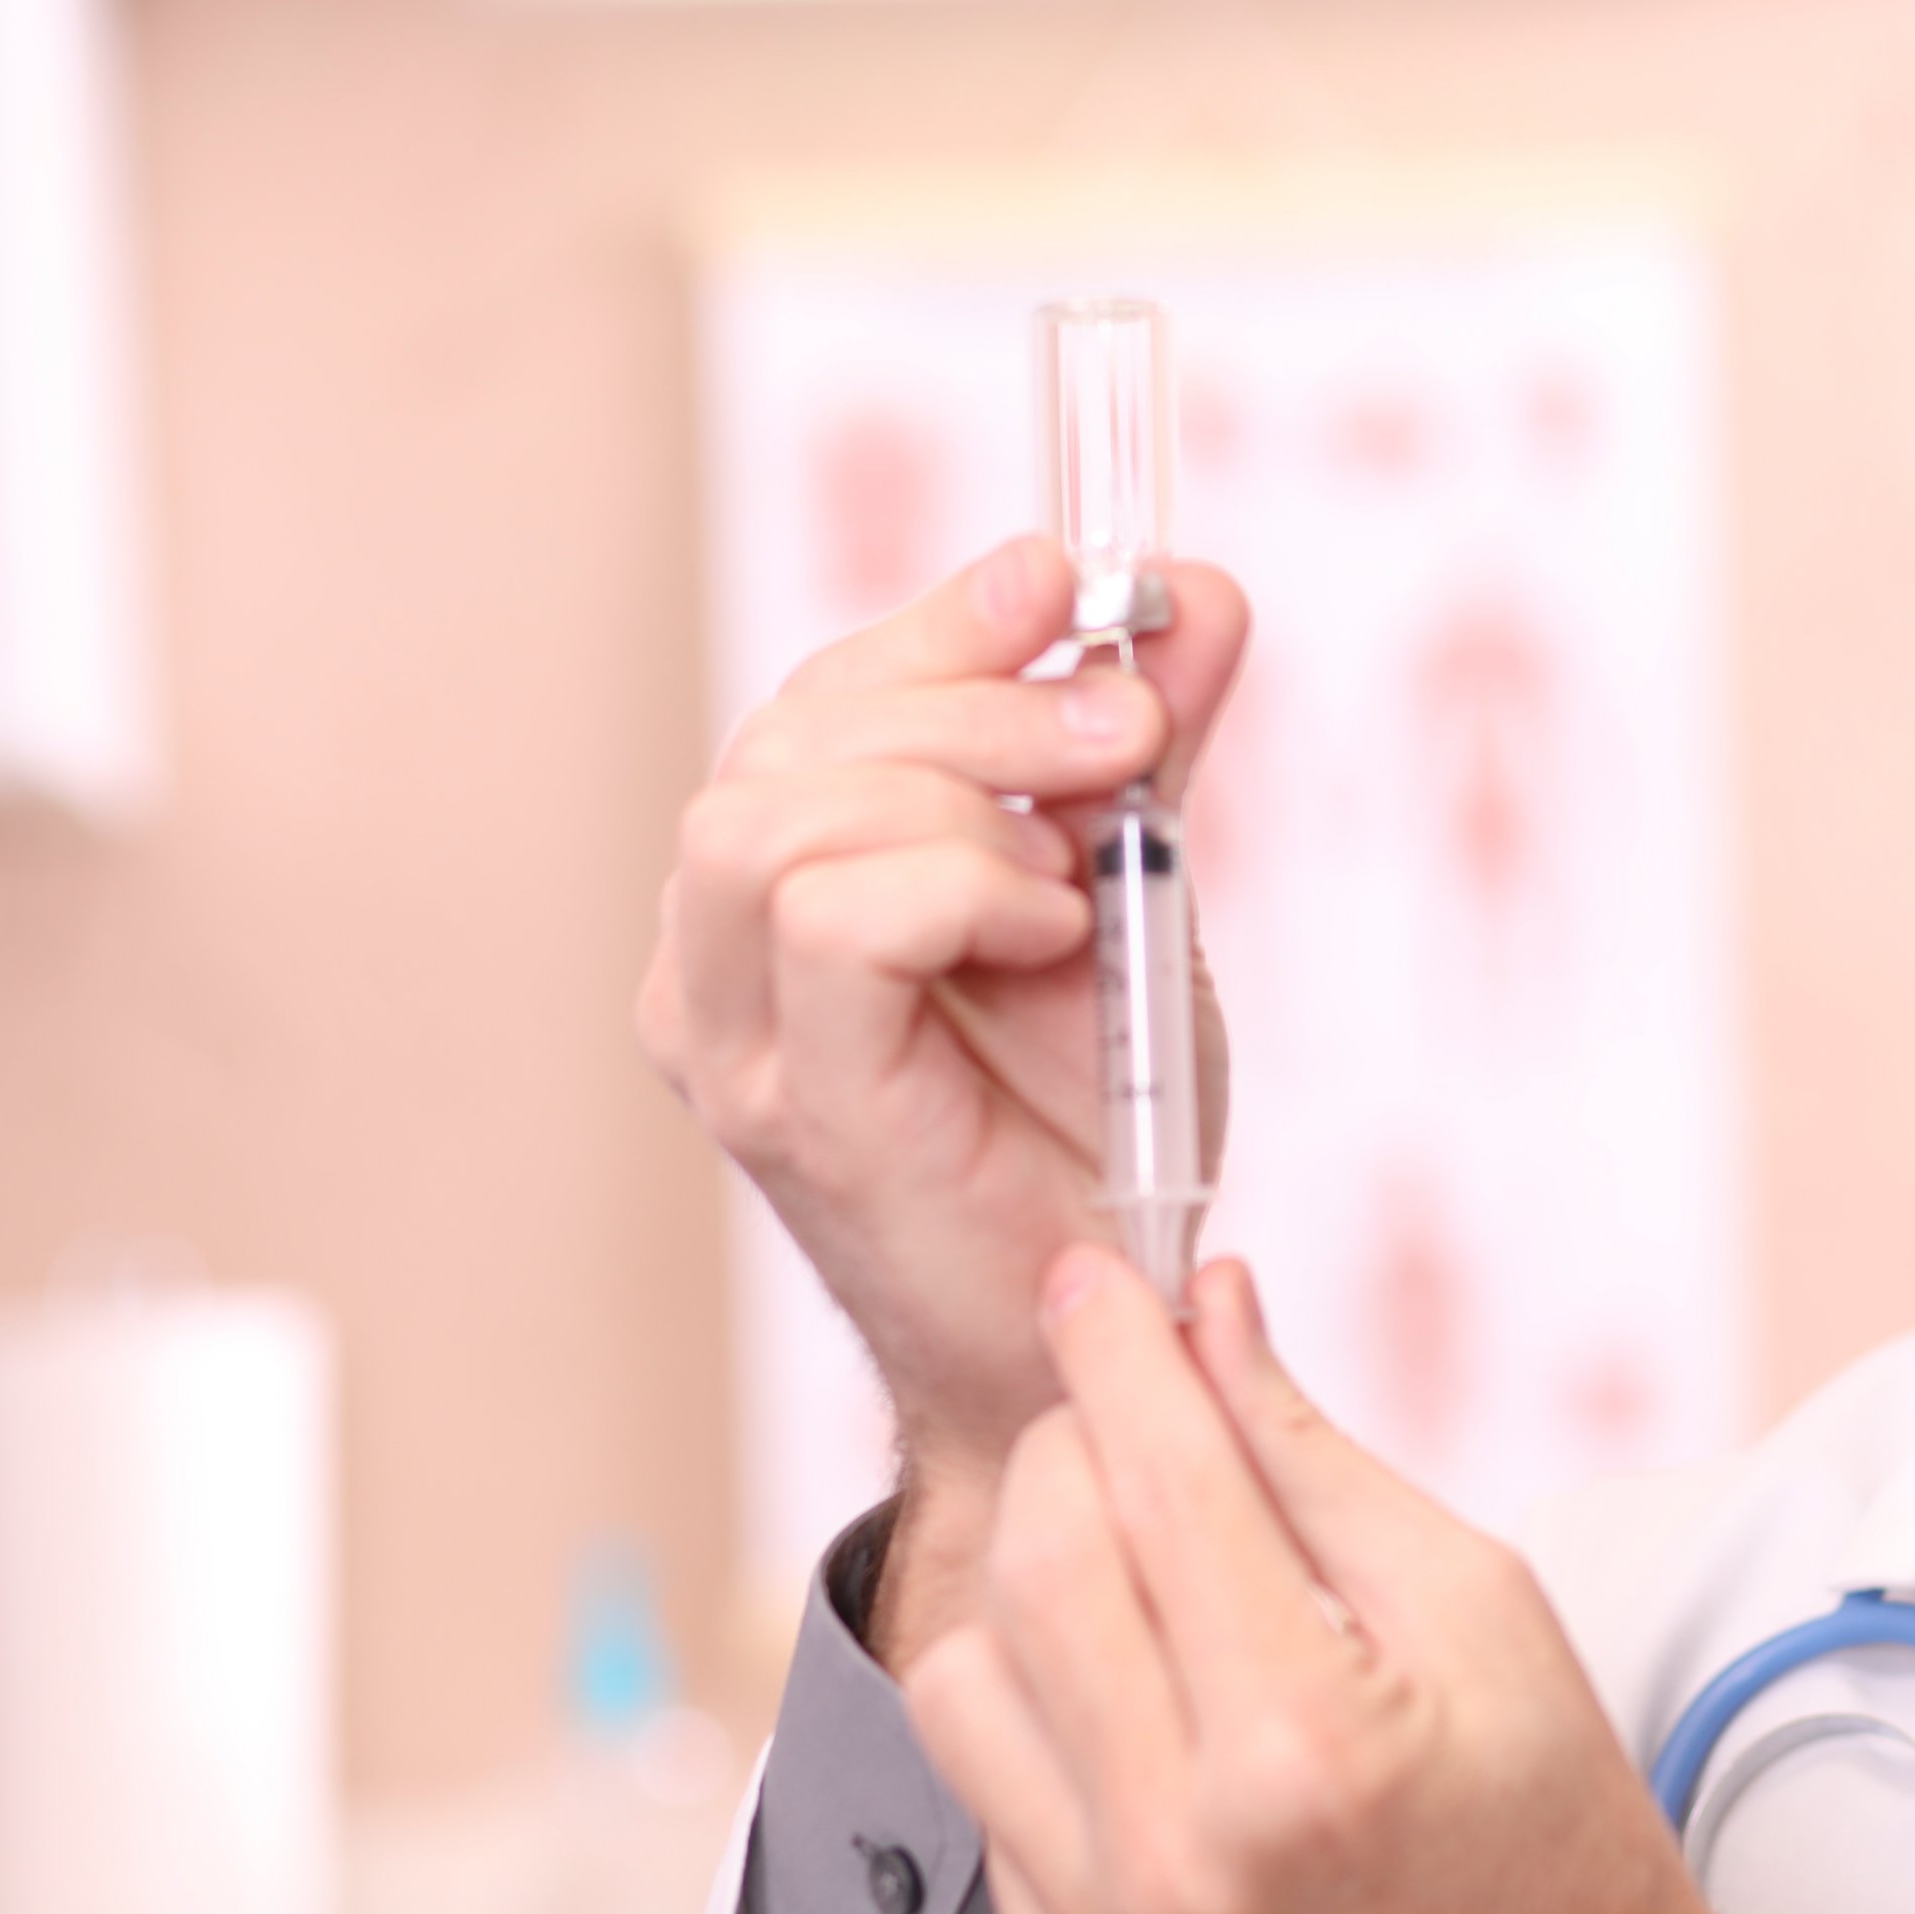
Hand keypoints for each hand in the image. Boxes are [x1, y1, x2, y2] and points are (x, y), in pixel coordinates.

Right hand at [635, 537, 1249, 1658]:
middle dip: (973, 694)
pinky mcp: (800, 1109)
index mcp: (776, 895)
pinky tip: (1049, 928)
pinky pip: (831, 921)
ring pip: (773, 817)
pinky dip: (957, 884)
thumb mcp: (1137, 904)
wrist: (1104, 1332)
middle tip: (1129, 730)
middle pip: (785, 740)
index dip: (937, 623)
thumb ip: (1146, 757)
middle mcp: (717, 964)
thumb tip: (1197, 598)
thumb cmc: (1096, 1136)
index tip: (1069, 581)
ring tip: (1079, 861)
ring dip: (958, 791)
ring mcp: (739, 1044)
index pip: (813, 703)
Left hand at [907, 1250, 1797, 1913]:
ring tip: (1140, 1571)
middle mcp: (1180, 1859)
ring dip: (1036, 1581)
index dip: (1117, 1351)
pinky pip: (984, 1790)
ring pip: (963, 1674)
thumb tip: (1213, 1316)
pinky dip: (1044, 1708)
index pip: (1158, 1486)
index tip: (1094, 1278)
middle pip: (1037, 1563)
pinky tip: (1145, 1699)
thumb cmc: (1547, 1827)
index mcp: (1303, 1749)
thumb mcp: (1479, 1606)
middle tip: (1133, 1406)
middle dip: (1072, 1441)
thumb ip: (1315, 1456)